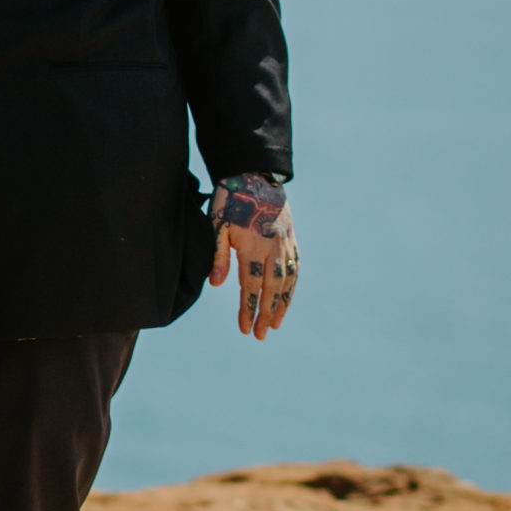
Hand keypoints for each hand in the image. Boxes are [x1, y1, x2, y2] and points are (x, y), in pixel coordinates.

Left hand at [209, 174, 299, 340]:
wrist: (255, 175)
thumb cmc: (230, 200)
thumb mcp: (218, 224)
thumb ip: (219, 255)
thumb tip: (216, 285)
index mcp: (253, 246)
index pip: (250, 285)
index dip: (247, 308)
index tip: (244, 329)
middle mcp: (273, 247)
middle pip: (271, 289)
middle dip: (265, 313)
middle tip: (259, 335)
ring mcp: (286, 244)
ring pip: (287, 281)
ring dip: (281, 305)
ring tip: (274, 324)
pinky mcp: (292, 239)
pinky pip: (294, 269)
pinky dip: (291, 287)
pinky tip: (286, 299)